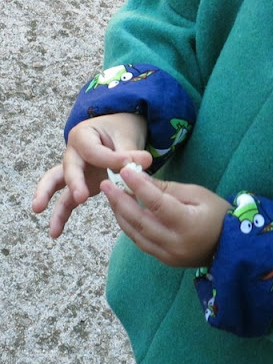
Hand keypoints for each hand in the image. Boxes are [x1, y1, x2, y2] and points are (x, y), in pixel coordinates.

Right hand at [32, 113, 151, 237]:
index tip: (129, 163)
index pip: (94, 151)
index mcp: (84, 136)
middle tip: (81, 197)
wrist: (117, 130)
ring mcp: (75, 171)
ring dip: (47, 197)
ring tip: (38, 209)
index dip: (111, 159)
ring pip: (56, 183)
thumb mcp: (126, 136)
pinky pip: (66, 199)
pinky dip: (61, 215)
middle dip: (74, 183)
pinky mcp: (80, 184)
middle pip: (69, 168)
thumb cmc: (120, 130)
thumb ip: (130, 152)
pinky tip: (56, 233)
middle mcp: (73, 153)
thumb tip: (144, 161)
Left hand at [101, 166, 231, 267]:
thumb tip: (141, 180)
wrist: (232, 246)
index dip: (139, 187)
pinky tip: (124, 213)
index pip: (157, 204)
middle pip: (140, 221)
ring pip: (135, 234)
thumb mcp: (198, 195)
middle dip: (120, 201)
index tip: (124, 171)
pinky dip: (130, 227)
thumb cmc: (219, 214)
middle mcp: (175, 243)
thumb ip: (168, 189)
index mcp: (188, 224)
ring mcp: (169, 255)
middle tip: (107, 185)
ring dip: (121, 215)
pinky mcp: (165, 260)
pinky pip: (141, 243)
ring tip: (112, 197)